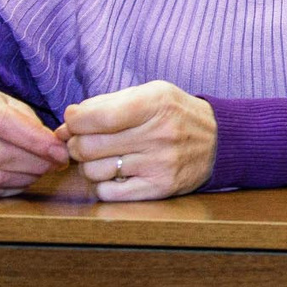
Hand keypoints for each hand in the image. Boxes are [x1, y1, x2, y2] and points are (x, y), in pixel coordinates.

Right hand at [0, 85, 69, 198]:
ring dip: (25, 178)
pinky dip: (9, 190)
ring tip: (40, 172)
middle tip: (55, 165)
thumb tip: (57, 148)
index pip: (1, 122)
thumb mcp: (12, 108)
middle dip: (35, 163)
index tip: (60, 152)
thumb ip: (33, 124)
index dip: (34, 140)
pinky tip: (20, 180)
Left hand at [58, 80, 216, 201]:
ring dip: (90, 165)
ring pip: (94, 171)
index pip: (96, 117)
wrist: (220, 141)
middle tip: (87, 142)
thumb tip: (66, 123)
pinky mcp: (160, 188)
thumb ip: (106, 104)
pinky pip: (109, 192)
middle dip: (77, 144)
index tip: (75, 122)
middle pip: (89, 146)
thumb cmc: (175, 114)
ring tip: (106, 157)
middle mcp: (160, 135)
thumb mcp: (150, 94)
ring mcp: (161, 164)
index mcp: (155, 104)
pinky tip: (118, 173)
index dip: (75, 121)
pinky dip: (104, 184)